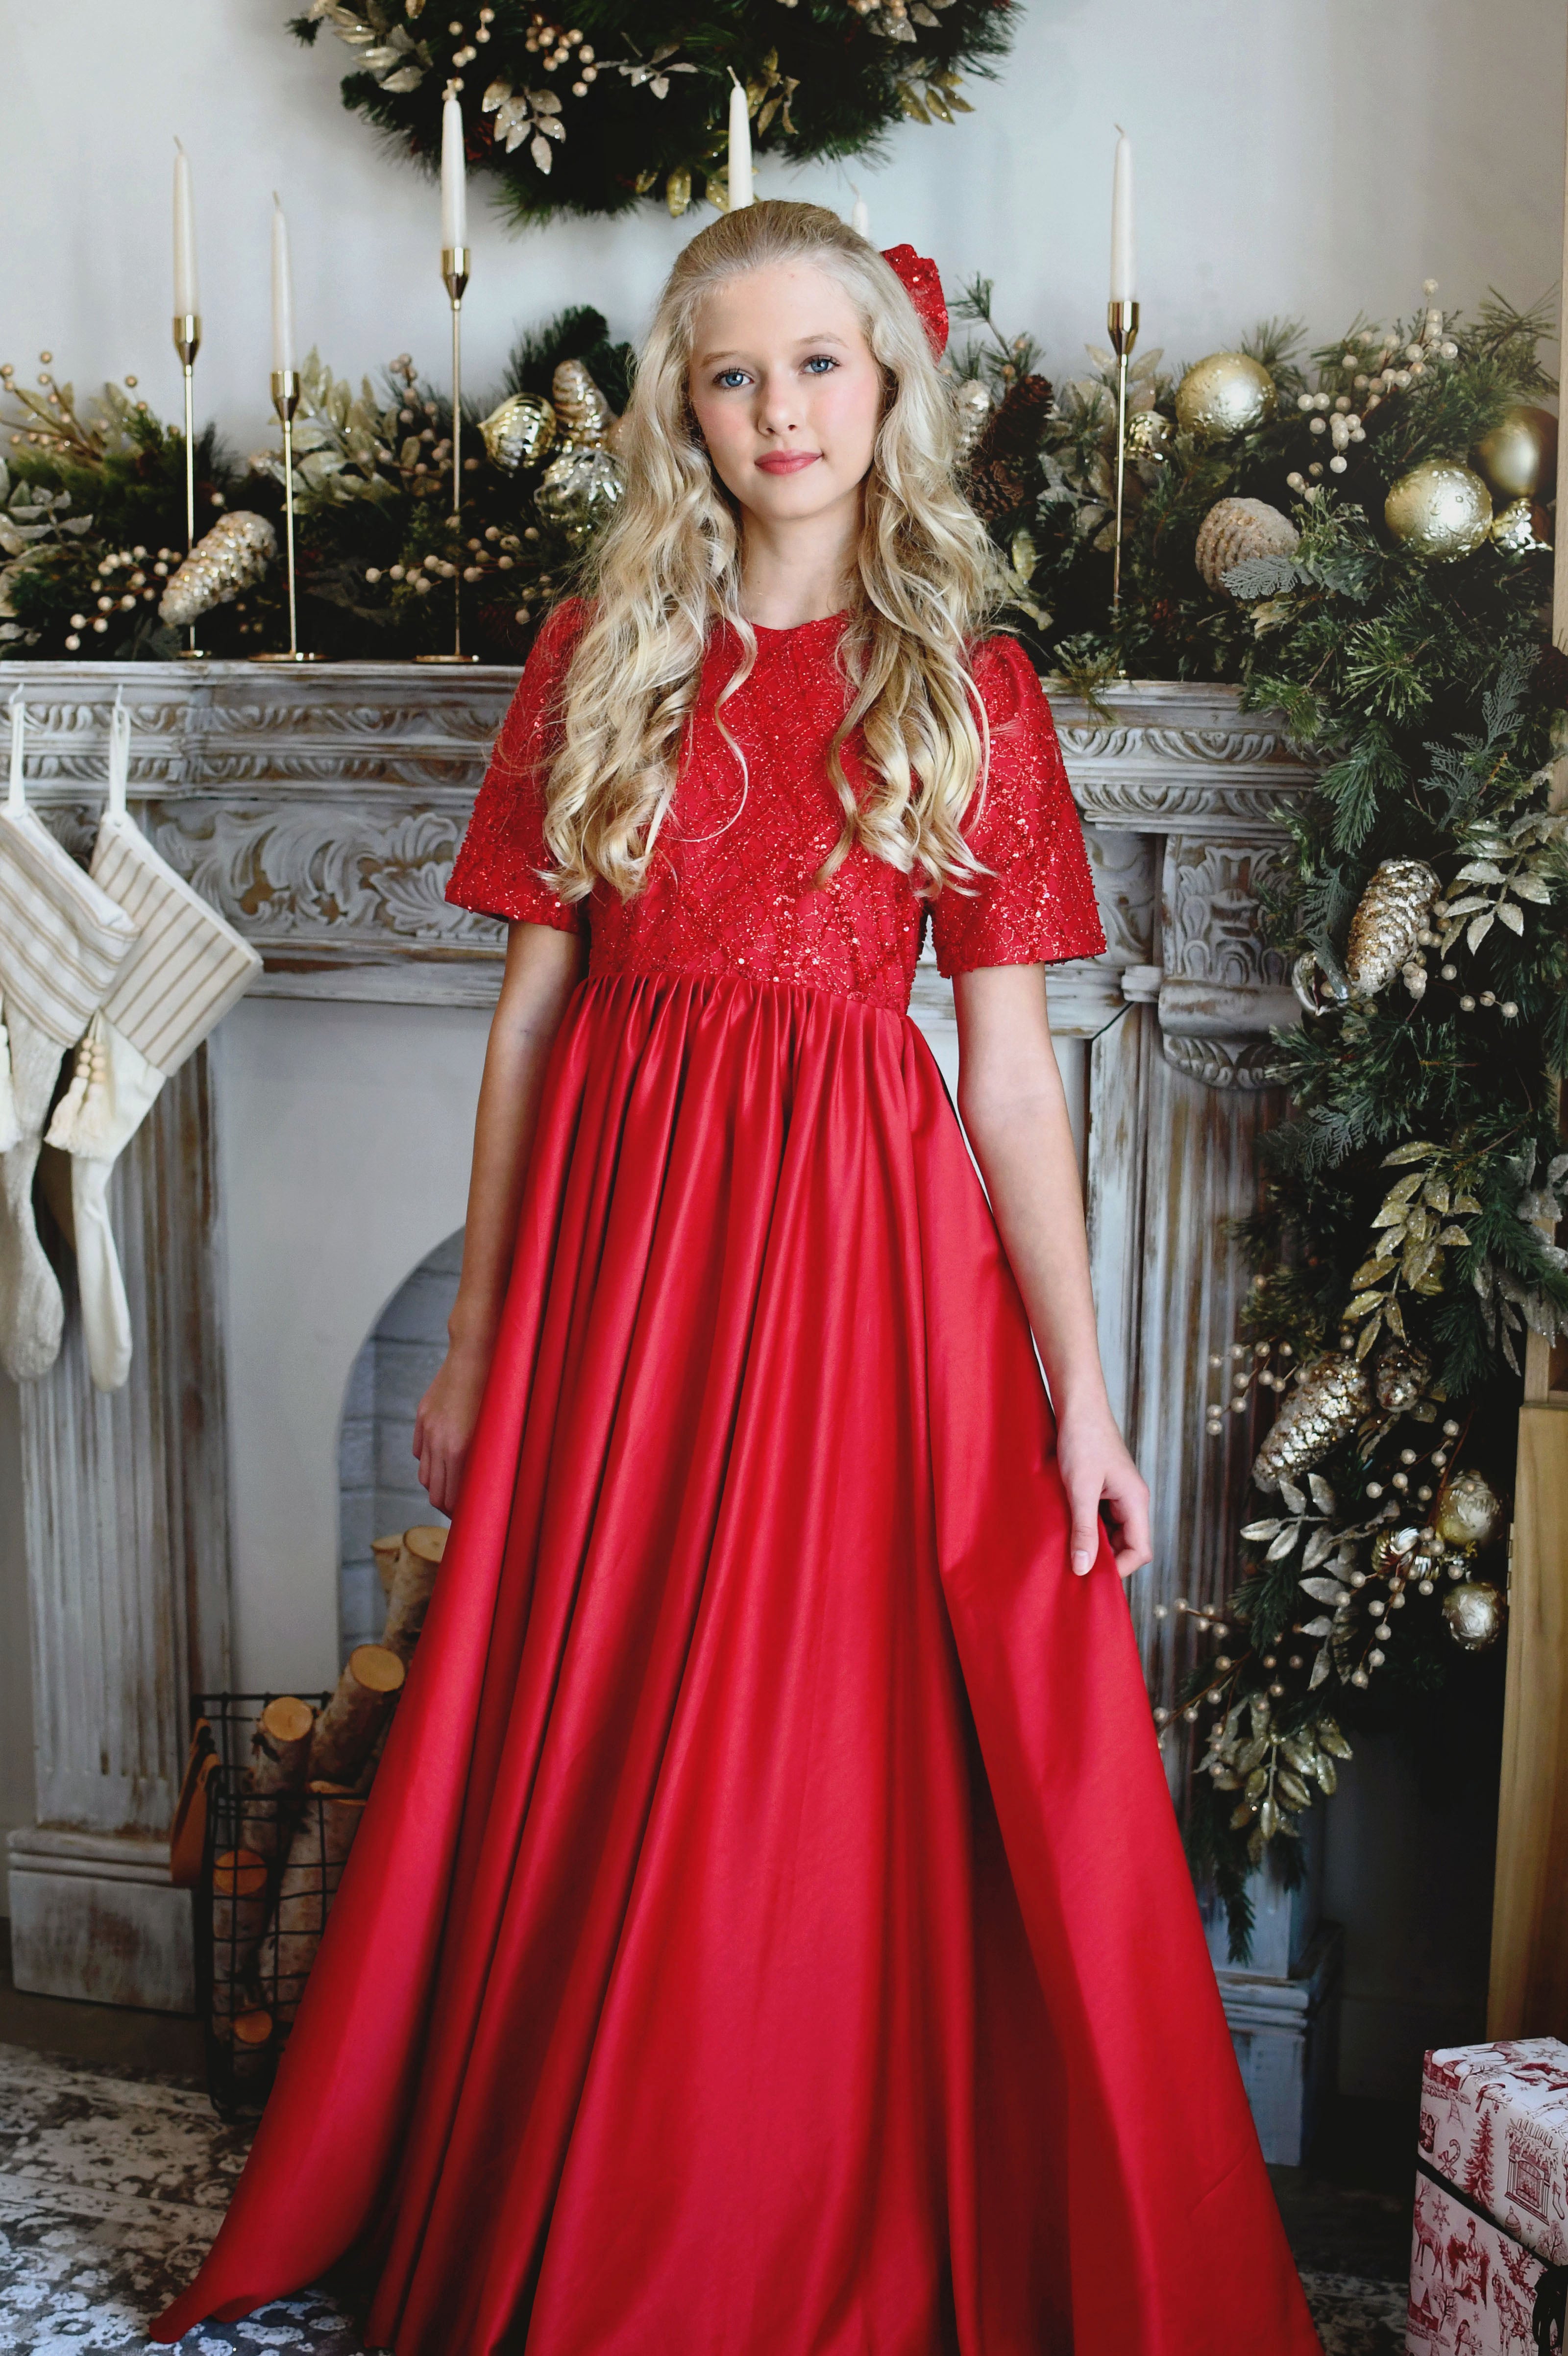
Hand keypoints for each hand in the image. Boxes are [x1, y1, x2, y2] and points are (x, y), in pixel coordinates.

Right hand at [412, 1337, 493, 1518]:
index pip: (449, 1499)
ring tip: (455, 1486)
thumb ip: (488, 1461)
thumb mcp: (501, 1430)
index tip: (471, 1519)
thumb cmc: (503, 1388)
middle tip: (464, 1510)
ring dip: (437, 1484)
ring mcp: (427, 1427)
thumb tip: (483, 1488)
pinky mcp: (422, 1415)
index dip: (459, 1515)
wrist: (478, 1350)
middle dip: (448, 1505)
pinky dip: (430, 1461)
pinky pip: (419, 1451)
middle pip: (433, 1491)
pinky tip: (445, 1460)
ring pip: (423, 1474)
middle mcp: (438, 1441)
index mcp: (459, 1449)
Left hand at [1055, 1403, 1150, 1580]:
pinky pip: (1101, 1518)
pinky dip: (1087, 1526)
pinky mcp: (1104, 1489)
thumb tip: (1083, 1568)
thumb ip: (1083, 1529)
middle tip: (1075, 1566)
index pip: (1140, 1550)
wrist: (1078, 1406)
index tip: (1091, 1576)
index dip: (1120, 1569)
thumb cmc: (1083, 1440)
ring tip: (1067, 1547)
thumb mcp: (1080, 1489)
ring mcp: (1118, 1494)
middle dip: (1105, 1558)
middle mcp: (1132, 1500)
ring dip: (1093, 1542)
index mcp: (1136, 1501)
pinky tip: (1066, 1527)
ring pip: (1112, 1532)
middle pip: (1127, 1544)